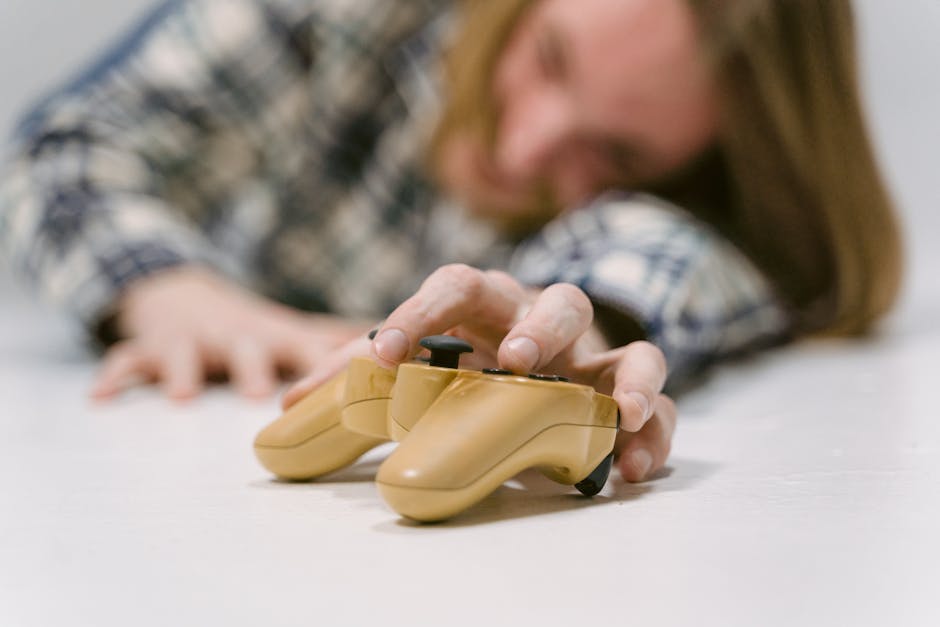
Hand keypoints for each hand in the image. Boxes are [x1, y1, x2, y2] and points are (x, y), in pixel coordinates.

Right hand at [91, 267, 373, 400]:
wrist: (179, 295)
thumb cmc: (248, 325)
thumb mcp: (290, 329)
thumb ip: (336, 345)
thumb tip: (394, 353)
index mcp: (277, 338)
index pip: (309, 350)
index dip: (330, 364)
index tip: (354, 379)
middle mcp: (238, 337)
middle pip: (250, 349)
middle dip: (256, 367)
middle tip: (262, 393)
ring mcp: (192, 341)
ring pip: (188, 354)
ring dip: (187, 371)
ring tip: (187, 397)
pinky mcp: (150, 348)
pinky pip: (129, 360)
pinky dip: (115, 375)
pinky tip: (102, 396)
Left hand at [284, 264, 675, 481]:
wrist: (531, 369)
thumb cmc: (466, 359)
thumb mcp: (416, 364)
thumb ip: (356, 378)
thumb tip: (285, 402)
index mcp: (487, 304)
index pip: (455, 284)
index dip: (421, 309)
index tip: (386, 352)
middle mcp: (545, 322)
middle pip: (559, 299)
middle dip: (541, 327)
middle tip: (519, 360)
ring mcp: (594, 358)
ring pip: (631, 346)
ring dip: (628, 376)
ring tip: (616, 414)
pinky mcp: (624, 395)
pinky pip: (659, 406)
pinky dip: (654, 433)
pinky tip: (633, 469)